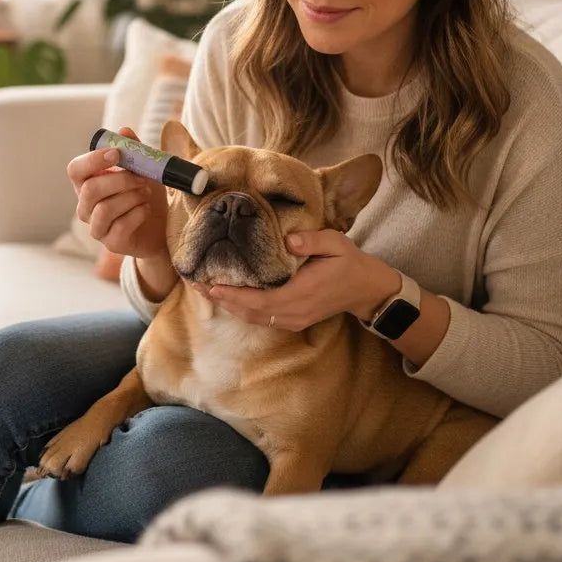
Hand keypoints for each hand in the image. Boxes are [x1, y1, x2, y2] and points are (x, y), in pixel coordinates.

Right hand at [66, 124, 168, 259]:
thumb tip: (124, 130)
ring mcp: (97, 227)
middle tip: (142, 178)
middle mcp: (86, 206)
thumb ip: (134, 150)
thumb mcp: (145, 168)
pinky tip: (146, 209)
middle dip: (120, 180)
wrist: (164, 226)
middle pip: (90, 190)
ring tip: (146, 193)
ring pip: (104, 209)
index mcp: (88, 183)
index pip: (75, 170)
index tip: (116, 154)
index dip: (93, 160)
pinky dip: (138, 213)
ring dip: (131, 197)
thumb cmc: (148, 194)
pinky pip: (120, 226)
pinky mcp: (111, 244)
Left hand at [191, 229, 400, 329]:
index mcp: (301, 293)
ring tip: (203, 290)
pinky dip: (241, 309)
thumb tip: (289, 240)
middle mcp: (293, 311)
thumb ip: (312, 241)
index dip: (232, 295)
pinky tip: (227, 296)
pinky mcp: (292, 321)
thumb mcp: (336, 243)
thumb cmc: (349, 262)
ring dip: (228, 305)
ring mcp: (292, 320)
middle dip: (221, 300)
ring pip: (253, 318)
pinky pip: (261, 318)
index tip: (209, 285)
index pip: (259, 299)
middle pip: (249, 311)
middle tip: (195, 284)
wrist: (366, 290)